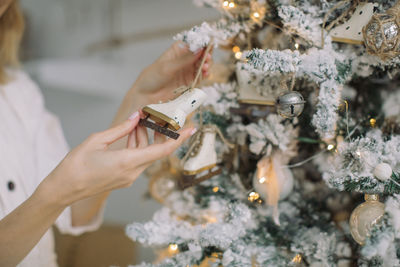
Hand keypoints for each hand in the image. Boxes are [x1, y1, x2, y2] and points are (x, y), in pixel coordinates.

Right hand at [39, 111, 194, 206]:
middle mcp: (132, 172)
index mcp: (128, 162)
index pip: (162, 150)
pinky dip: (137, 146)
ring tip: (138, 121)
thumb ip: (121, 129)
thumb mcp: (97, 141)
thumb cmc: (76, 164)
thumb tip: (136, 116)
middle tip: (159, 117)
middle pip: (155, 150)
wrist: (63, 189)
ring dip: (145, 138)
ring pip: (145, 154)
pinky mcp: (123, 178)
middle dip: (159, 133)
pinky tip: (131, 134)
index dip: (179, 140)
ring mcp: (128, 177)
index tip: (192, 129)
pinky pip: (137, 160)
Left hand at [132, 41, 212, 103]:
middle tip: (207, 58)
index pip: (192, 44)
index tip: (207, 45)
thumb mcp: (167, 67)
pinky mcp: (189, 83)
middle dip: (206, 55)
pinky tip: (205, 74)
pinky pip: (200, 78)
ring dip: (206, 65)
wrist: (146, 97)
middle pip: (200, 55)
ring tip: (206, 67)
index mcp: (176, 51)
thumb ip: (184, 60)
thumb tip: (199, 50)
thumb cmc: (151, 78)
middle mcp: (184, 60)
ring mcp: (187, 72)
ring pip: (202, 66)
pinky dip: (205, 75)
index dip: (201, 43)